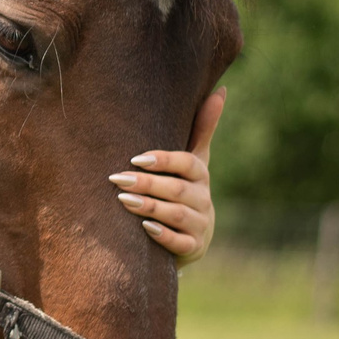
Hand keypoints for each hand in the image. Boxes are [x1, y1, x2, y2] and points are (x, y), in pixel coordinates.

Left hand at [111, 87, 222, 266]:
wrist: (192, 235)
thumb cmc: (185, 188)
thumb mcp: (194, 160)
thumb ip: (202, 128)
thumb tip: (220, 90)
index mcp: (201, 174)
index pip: (187, 163)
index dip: (164, 160)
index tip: (136, 158)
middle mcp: (204, 199)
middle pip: (177, 190)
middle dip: (148, 184)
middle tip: (118, 178)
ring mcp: (201, 225)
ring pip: (176, 215)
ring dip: (150, 207)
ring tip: (123, 200)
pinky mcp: (194, 249)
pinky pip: (181, 243)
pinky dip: (164, 236)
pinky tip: (145, 228)